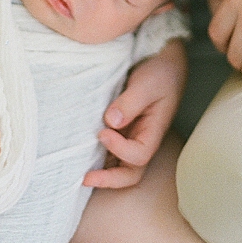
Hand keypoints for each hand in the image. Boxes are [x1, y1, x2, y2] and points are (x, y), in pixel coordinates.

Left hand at [83, 39, 186, 188]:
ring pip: (118, 167)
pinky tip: (81, 155)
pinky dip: (97, 158)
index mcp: (153, 131)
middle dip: (109, 179)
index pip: (139, 155)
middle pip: (130, 173)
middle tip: (86, 178)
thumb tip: (111, 122)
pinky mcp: (120, 131)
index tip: (103, 132)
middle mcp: (142, 140)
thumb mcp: (147, 83)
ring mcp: (131, 138)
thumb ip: (130, 102)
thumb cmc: (159, 73)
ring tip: (78, 171)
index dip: (120, 149)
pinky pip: (109, 152)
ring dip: (101, 172)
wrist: (162, 63)